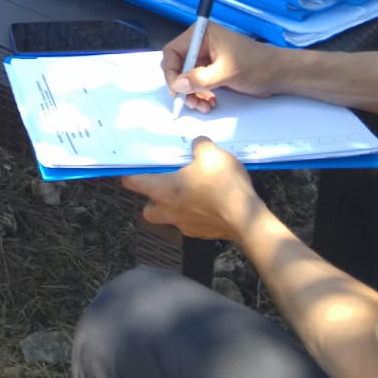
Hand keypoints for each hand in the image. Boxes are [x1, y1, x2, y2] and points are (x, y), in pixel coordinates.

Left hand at [122, 138, 261, 241]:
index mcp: (163, 191)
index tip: (133, 165)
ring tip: (191, 190)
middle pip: (148, 207)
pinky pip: (190, 221)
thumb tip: (197, 144)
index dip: (130, 173)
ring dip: (174, 205)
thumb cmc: (223, 186)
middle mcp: (169, 211)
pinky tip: (209, 202)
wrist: (247, 221)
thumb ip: (199, 145)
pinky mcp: (201, 233)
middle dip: (152, 196)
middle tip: (166, 182)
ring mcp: (185, 225)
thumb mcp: (211, 154)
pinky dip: (194, 212)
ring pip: (169, 216)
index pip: (132, 182)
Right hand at [160, 21, 280, 111]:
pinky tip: (209, 103)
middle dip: (182, 86)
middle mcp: (201, 44)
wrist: (278, 74)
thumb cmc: (256, 66)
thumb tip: (178, 85)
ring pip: (186, 78)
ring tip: (202, 106)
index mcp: (202, 35)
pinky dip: (200, 95)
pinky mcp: (212, 71)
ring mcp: (207, 58)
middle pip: (178, 66)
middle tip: (189, 102)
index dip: (171, 71)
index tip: (176, 90)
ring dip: (191, 94)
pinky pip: (197, 84)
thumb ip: (200, 79)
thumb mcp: (226, 72)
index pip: (173, 51)